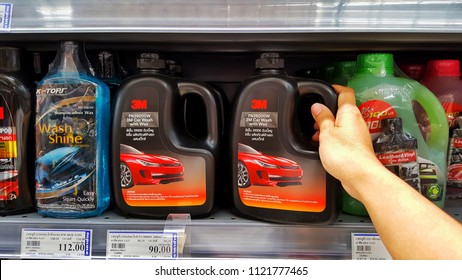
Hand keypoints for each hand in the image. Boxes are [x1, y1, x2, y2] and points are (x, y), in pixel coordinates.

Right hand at [311, 85, 383, 200]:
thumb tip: (317, 106)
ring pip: (342, 125)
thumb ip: (322, 118)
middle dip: (327, 113)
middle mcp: (357, 122)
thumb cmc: (346, 154)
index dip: (335, 88)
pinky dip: (334, 139)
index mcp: (349, 113)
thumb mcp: (326, 133)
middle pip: (342, 110)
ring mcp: (358, 135)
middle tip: (315, 119)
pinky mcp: (357, 148)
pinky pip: (344, 138)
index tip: (326, 90)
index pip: (345, 93)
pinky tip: (325, 148)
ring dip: (329, 128)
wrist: (361, 176)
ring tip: (317, 136)